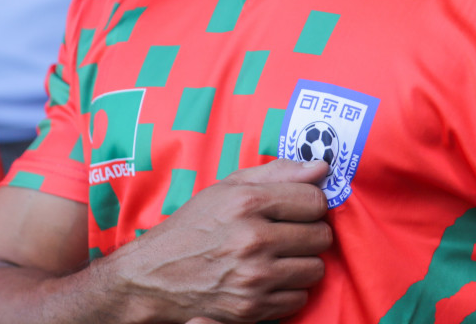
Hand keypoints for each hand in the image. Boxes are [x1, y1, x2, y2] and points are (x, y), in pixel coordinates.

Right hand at [111, 158, 332, 323]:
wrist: (153, 276)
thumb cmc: (192, 227)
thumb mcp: (226, 188)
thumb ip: (276, 173)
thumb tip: (322, 167)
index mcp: (246, 202)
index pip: (315, 200)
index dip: (310, 203)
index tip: (297, 208)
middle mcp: (253, 239)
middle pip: (321, 236)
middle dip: (308, 234)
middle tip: (286, 235)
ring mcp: (254, 278)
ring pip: (316, 269)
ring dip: (301, 264)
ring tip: (277, 258)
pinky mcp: (252, 309)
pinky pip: (299, 298)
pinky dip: (288, 290)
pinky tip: (267, 280)